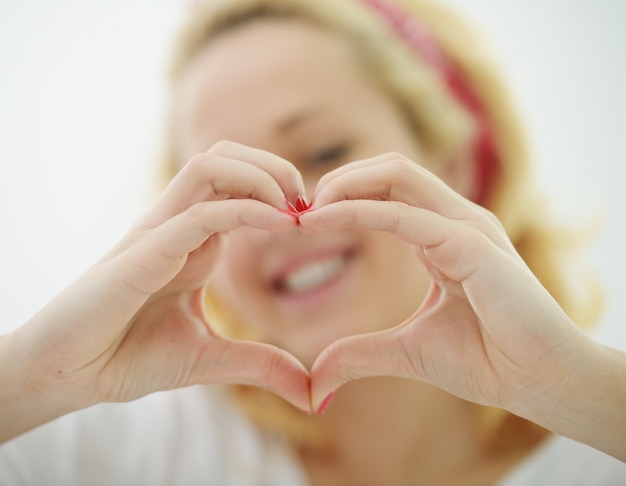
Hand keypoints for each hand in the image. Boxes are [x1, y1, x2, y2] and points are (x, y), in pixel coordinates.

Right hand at [2, 142, 310, 440]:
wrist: (70, 376)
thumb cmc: (128, 357)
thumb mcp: (213, 360)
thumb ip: (263, 367)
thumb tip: (314, 394)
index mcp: (195, 241)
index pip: (238, 184)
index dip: (281, 191)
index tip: (313, 222)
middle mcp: (178, 225)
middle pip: (226, 157)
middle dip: (276, 166)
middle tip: (309, 204)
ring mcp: (159, 233)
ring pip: (211, 166)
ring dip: (262, 175)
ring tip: (294, 209)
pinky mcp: (143, 253)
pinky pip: (199, 214)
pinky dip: (245, 211)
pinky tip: (280, 225)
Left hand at [299, 153, 586, 414]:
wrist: (538, 384)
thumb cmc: (486, 361)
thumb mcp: (407, 351)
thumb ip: (360, 353)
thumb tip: (317, 378)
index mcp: (443, 236)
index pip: (389, 190)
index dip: (343, 197)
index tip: (302, 222)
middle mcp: (455, 221)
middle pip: (389, 170)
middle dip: (339, 180)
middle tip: (298, 210)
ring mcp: (466, 227)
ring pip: (396, 175)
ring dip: (344, 185)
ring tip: (306, 212)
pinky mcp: (471, 244)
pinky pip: (404, 214)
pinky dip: (358, 211)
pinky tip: (320, 221)